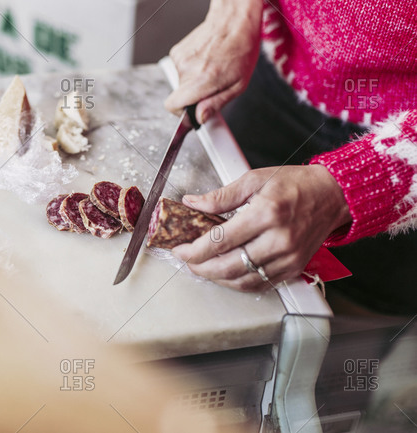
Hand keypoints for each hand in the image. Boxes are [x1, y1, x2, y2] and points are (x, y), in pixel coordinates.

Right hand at [165, 0, 262, 123]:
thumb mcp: (238, 85)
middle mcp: (186, 70)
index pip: (172, 106)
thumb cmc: (241, 49)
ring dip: (194, 80)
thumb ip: (216, 104)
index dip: (181, 113)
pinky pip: (181, 69)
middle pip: (180, 95)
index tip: (192, 112)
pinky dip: (192, 68)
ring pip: (181, 82)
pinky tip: (206, 60)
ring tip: (211, 68)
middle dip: (194, 95)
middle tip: (211, 86)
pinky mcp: (177, 51)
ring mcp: (180, 59)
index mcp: (201, 81)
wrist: (234, 21)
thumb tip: (200, 117)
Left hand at [171, 165, 351, 291]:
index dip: (194, 248)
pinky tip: (225, 273)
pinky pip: (259, 284)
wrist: (333, 195)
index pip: (220, 240)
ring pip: (242, 280)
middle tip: (187, 260)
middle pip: (228, 266)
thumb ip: (221, 196)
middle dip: (200, 267)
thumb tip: (192, 203)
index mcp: (266, 213)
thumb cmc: (295, 184)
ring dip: (216, 278)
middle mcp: (279, 239)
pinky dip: (237, 283)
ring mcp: (288, 257)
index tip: (180, 248)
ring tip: (202, 267)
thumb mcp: (254, 179)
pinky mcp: (293, 268)